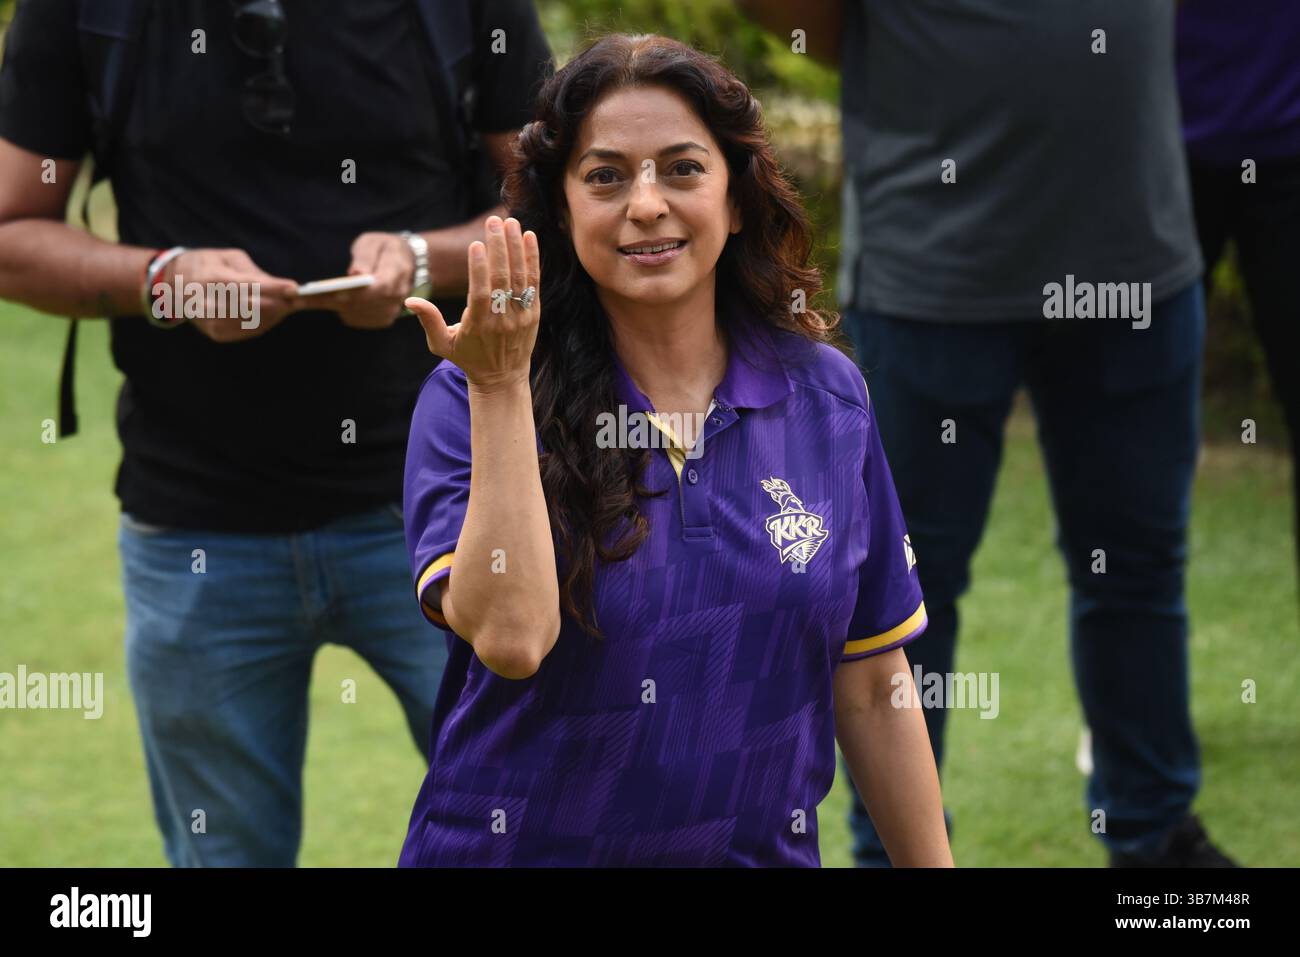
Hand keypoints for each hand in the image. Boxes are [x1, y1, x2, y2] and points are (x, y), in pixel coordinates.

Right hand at [159, 248, 297, 343]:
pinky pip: (249, 332)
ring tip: (287, 305)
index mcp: (211, 278)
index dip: (273, 288)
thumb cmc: (206, 265)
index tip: (294, 288)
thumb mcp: (228, 257)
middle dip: (280, 303)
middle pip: (253, 307)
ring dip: (275, 315)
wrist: (173, 285)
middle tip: (299, 299)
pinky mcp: (217, 334)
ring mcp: (212, 322)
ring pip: (254, 322)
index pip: (247, 285)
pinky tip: (272, 314)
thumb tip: (282, 286)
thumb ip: (255, 272)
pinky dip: (265, 323)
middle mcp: (209, 303)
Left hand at [306, 231, 415, 329]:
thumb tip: (356, 274)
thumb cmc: (384, 248)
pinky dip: (340, 312)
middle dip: (333, 300)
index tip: (337, 293)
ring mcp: (392, 310)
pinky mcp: (383, 318)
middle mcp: (398, 295)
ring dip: (332, 307)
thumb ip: (366, 257)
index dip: (359, 293)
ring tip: (301, 300)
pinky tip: (322, 303)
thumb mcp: (375, 243)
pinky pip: (358, 320)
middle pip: (365, 304)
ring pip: (359, 314)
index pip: (381, 287)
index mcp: (398, 272)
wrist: (403, 262)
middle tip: (302, 298)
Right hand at [405, 216, 539, 391]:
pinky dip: (532, 259)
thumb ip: (429, 320)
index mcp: (478, 326)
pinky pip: (534, 282)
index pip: (480, 293)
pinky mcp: (533, 312)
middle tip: (494, 221)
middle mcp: (502, 320)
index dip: (479, 269)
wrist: (503, 379)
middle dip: (498, 247)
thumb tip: (409, 300)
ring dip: (516, 247)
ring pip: (519, 276)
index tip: (476, 244)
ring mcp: (520, 316)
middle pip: (501, 279)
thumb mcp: (442, 344)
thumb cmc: (468, 358)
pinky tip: (529, 237)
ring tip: (510, 221)